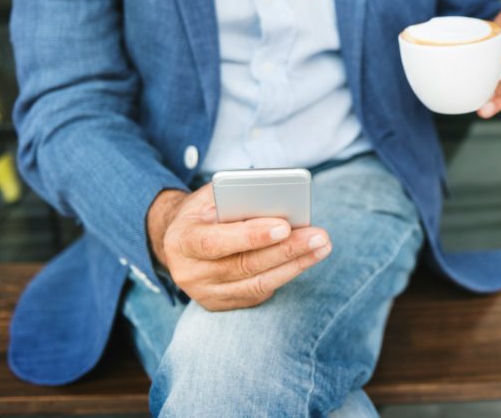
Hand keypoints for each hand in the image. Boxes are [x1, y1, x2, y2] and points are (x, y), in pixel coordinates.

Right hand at [146, 184, 330, 310]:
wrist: (179, 242)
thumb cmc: (203, 212)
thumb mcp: (209, 197)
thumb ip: (235, 197)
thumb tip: (274, 199)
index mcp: (181, 241)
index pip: (215, 242)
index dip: (250, 236)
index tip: (284, 226)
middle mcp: (190, 273)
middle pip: (245, 265)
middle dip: (287, 250)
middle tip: (319, 236)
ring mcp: (206, 293)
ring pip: (257, 284)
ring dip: (295, 265)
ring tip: (322, 246)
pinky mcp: (221, 304)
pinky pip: (259, 292)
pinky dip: (285, 274)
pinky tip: (305, 259)